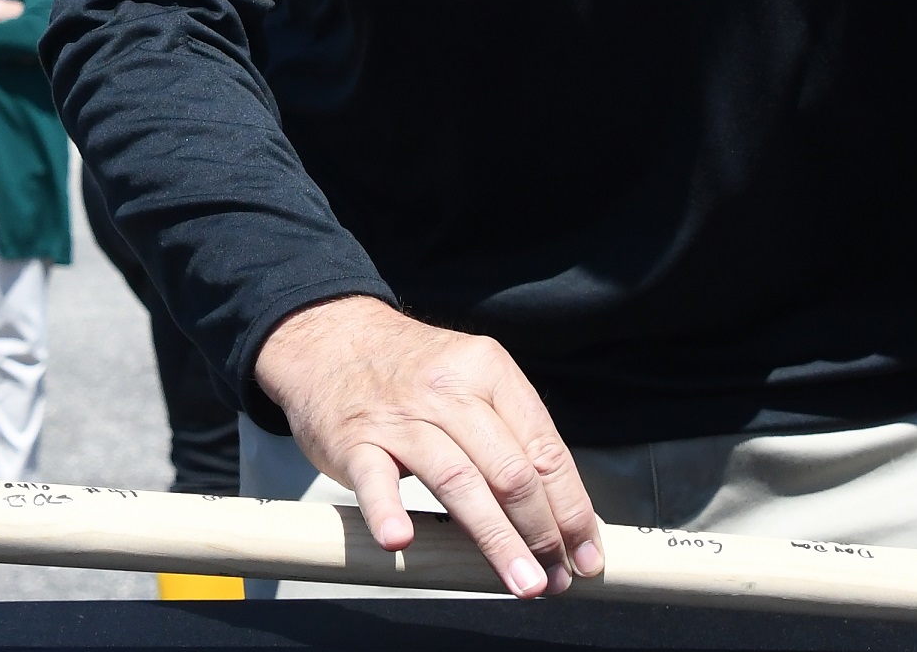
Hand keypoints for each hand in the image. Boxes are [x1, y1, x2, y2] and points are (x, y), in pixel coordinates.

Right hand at [252, 294, 600, 599]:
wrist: (330, 336)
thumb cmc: (411, 370)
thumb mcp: (470, 377)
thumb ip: (509, 433)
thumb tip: (558, 509)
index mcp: (490, 371)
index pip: (545, 448)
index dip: (572, 507)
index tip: (586, 551)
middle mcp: (449, 390)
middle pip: (510, 471)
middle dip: (543, 532)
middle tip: (556, 578)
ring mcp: (400, 417)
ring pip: (458, 481)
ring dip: (496, 539)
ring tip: (522, 580)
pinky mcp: (354, 440)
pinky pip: (374, 479)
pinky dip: (388, 510)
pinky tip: (403, 539)